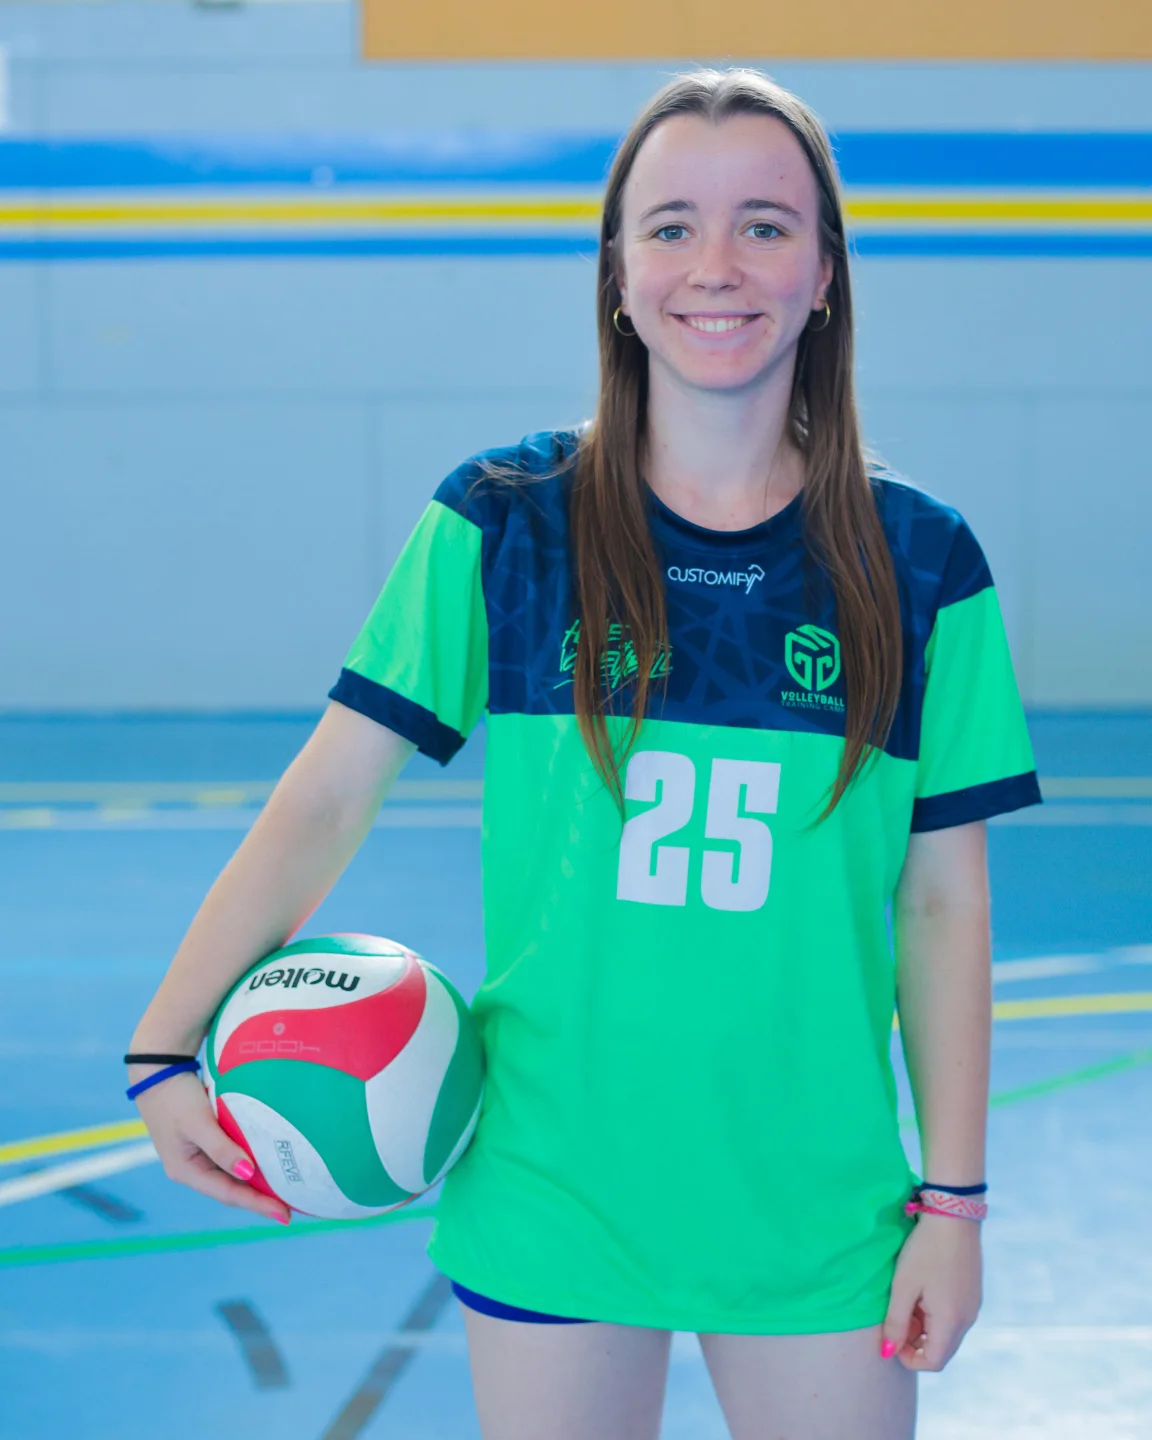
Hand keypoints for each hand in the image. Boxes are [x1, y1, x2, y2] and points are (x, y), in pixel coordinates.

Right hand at [133, 1070, 290, 1223]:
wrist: (157, 1070)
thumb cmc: (176, 1097)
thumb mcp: (199, 1122)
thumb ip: (222, 1149)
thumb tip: (248, 1173)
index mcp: (186, 1171)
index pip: (229, 1193)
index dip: (257, 1204)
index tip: (284, 1215)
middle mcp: (192, 1169)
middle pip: (231, 1190)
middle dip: (259, 1200)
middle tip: (290, 1209)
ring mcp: (197, 1156)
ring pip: (231, 1176)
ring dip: (255, 1184)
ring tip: (284, 1191)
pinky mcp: (204, 1142)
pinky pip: (230, 1159)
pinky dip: (248, 1164)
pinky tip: (266, 1165)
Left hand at [881, 1214, 981, 1370]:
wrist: (954, 1214)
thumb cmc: (925, 1249)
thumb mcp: (904, 1285)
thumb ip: (895, 1321)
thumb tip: (887, 1352)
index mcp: (951, 1322)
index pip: (932, 1362)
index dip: (908, 1357)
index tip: (891, 1337)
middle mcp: (968, 1319)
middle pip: (941, 1349)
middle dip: (915, 1342)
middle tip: (896, 1316)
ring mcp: (973, 1305)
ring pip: (947, 1332)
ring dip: (924, 1327)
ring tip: (906, 1299)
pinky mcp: (972, 1292)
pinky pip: (953, 1316)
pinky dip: (935, 1314)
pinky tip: (921, 1289)